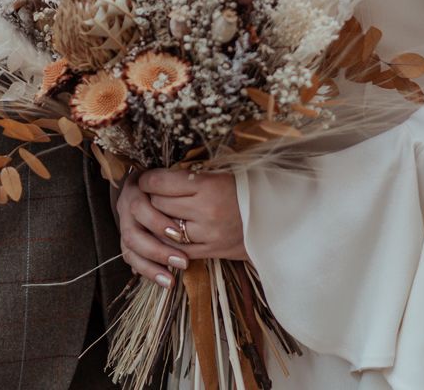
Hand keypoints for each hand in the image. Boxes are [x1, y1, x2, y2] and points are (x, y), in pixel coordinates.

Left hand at [117, 168, 248, 287]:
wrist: (278, 217)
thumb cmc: (248, 187)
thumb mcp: (223, 172)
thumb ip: (193, 175)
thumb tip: (162, 173)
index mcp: (209, 185)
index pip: (162, 182)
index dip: (148, 179)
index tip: (144, 178)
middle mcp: (205, 211)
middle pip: (159, 204)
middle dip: (152, 198)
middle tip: (151, 193)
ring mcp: (208, 234)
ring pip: (165, 228)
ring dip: (158, 220)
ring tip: (159, 212)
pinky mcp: (212, 251)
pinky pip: (179, 249)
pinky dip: (169, 241)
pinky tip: (168, 233)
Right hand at [117, 169, 189, 287]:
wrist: (159, 183)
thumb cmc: (176, 181)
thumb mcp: (177, 178)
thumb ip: (179, 189)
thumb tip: (194, 199)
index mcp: (137, 186)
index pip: (141, 206)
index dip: (158, 222)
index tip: (179, 234)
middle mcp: (127, 204)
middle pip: (133, 230)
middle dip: (158, 248)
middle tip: (183, 261)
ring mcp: (124, 221)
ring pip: (130, 246)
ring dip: (152, 263)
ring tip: (172, 279)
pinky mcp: (127, 239)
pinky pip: (131, 258)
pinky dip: (148, 271)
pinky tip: (166, 282)